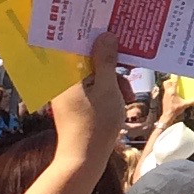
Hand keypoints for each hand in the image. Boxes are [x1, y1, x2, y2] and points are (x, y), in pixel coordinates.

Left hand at [51, 33, 126, 176]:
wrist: (83, 160)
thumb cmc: (95, 123)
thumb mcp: (106, 88)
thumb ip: (106, 61)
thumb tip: (106, 35)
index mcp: (65, 74)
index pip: (77, 45)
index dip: (96, 38)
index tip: (113, 33)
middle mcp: (63, 82)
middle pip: (88, 61)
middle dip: (111, 65)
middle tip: (129, 69)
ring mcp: (69, 95)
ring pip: (93, 76)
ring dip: (112, 81)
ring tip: (127, 96)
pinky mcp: (76, 106)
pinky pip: (92, 90)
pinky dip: (107, 92)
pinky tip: (120, 103)